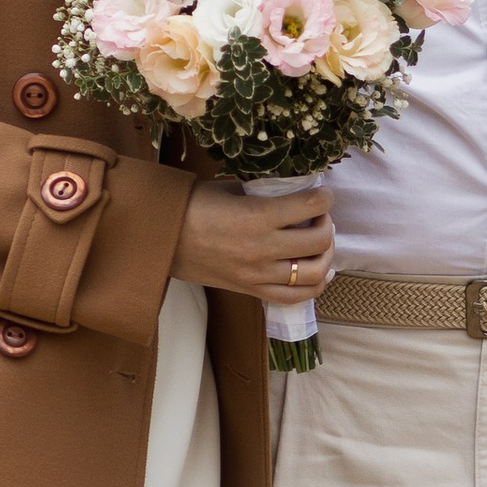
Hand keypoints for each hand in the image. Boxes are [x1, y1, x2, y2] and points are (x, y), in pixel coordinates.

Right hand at [178, 179, 335, 302]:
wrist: (160, 238)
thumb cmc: (192, 205)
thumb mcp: (230, 188)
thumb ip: (263, 192)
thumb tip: (292, 191)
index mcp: (257, 216)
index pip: (311, 206)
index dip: (324, 197)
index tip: (322, 194)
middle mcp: (262, 248)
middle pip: (319, 241)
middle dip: (327, 225)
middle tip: (319, 217)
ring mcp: (257, 274)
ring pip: (313, 274)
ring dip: (325, 256)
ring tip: (319, 244)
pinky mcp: (250, 290)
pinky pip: (293, 297)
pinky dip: (313, 287)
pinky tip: (319, 274)